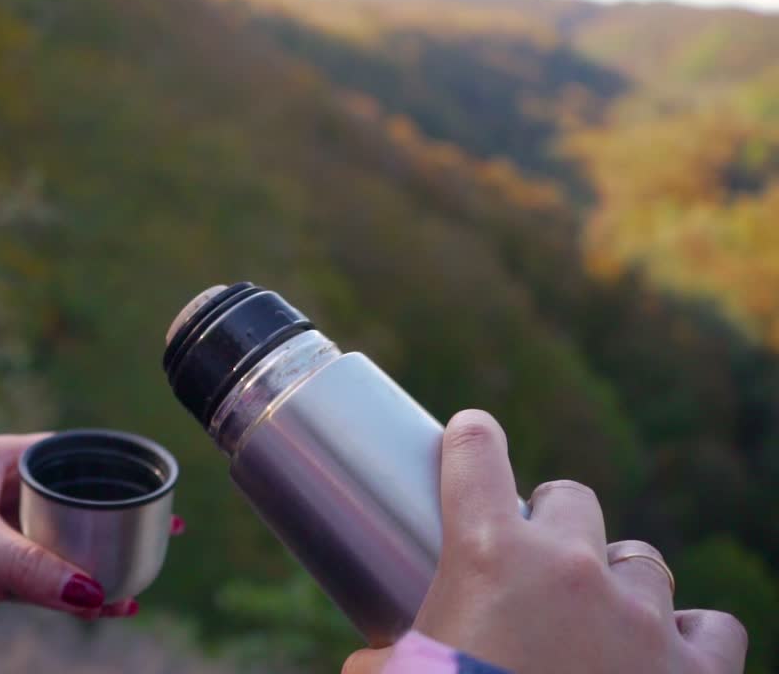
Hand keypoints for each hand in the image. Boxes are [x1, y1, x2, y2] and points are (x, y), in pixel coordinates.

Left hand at [0, 433, 180, 618]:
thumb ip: (29, 566)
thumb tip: (90, 594)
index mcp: (2, 458)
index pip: (72, 458)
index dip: (114, 474)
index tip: (154, 487)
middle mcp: (2, 492)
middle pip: (72, 508)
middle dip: (112, 527)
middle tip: (160, 538)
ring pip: (57, 550)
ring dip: (92, 568)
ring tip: (136, 586)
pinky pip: (34, 583)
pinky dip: (64, 595)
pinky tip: (98, 607)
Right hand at [344, 410, 747, 673]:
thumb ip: (385, 659)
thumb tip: (370, 664)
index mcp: (487, 556)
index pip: (478, 455)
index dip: (472, 438)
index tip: (472, 435)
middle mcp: (571, 569)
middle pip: (572, 499)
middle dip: (553, 522)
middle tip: (537, 562)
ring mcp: (640, 618)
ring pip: (641, 561)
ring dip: (618, 582)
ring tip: (600, 618)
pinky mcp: (694, 672)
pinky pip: (713, 628)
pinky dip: (691, 636)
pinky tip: (667, 650)